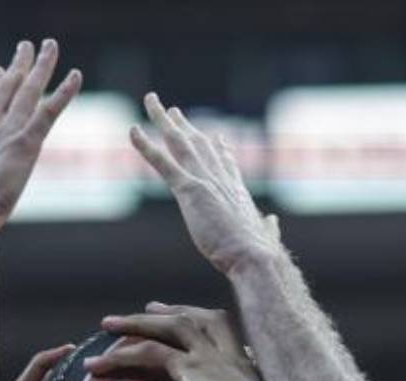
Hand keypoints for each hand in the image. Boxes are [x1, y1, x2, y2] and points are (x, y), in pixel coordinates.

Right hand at [0, 39, 82, 233]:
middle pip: (4, 89)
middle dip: (16, 66)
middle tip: (25, 48)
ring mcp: (5, 132)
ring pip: (27, 91)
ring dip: (41, 66)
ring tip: (50, 46)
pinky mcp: (25, 143)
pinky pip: (48, 111)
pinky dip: (64, 93)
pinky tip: (75, 76)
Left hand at [87, 304, 275, 380]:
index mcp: (244, 367)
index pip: (224, 331)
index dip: (203, 320)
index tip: (187, 319)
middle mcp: (228, 354)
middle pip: (196, 318)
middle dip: (170, 311)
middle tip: (147, 309)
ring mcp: (209, 357)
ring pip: (169, 326)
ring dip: (136, 323)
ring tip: (107, 325)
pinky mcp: (190, 368)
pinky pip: (147, 353)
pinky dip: (118, 356)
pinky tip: (95, 366)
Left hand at [129, 92, 281, 275]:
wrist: (253, 255)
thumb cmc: (258, 252)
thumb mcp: (265, 235)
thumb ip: (268, 227)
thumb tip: (272, 222)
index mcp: (236, 190)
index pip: (225, 162)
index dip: (218, 148)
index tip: (215, 136)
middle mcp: (220, 177)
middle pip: (199, 144)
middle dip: (184, 126)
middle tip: (172, 110)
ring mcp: (204, 180)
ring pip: (179, 142)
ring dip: (162, 120)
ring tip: (151, 101)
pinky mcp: (190, 189)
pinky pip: (163, 163)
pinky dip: (146, 146)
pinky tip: (133, 131)